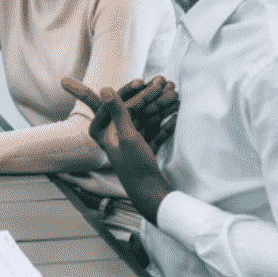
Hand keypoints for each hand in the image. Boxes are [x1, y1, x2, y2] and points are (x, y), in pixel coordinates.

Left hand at [61, 77, 175, 223]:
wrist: (151, 195)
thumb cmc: (135, 166)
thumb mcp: (128, 137)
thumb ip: (118, 112)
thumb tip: (105, 88)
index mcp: (101, 131)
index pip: (113, 103)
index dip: (130, 91)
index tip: (144, 81)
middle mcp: (112, 135)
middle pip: (131, 109)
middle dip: (149, 96)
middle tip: (165, 82)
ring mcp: (128, 142)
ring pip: (145, 118)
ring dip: (160, 106)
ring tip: (175, 94)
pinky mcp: (142, 150)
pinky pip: (153, 131)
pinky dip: (164, 122)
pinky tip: (176, 113)